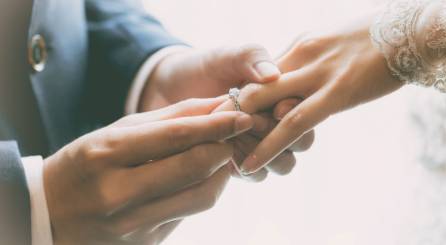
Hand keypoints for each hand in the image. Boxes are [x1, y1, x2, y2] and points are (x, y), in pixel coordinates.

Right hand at [43, 98, 252, 244]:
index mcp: (105, 155)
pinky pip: (189, 213)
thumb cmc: (85, 164)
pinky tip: (202, 176)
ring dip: (221, 171)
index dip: (215, 125)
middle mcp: (118, 193)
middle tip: (235, 133)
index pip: (175, 137)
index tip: (241, 115)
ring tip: (220, 154)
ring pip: (200, 197)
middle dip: (224, 146)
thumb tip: (217, 106)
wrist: (50, 215)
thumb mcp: (116, 133)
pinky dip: (205, 190)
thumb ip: (168, 119)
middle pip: (193, 168)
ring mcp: (131, 225)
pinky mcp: (145, 243)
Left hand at [140, 45, 313, 179]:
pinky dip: (246, 167)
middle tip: (249, 123)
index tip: (277, 108)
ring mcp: (261, 146)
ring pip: (284, 164)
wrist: (169, 89)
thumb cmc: (204, 67)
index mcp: (283, 94)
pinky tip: (224, 151)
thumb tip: (273, 74)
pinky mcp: (241, 163)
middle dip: (280, 135)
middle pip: (302, 142)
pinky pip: (257, 176)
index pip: (305, 109)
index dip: (295, 112)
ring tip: (233, 137)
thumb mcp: (227, 55)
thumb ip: (250, 58)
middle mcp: (277, 123)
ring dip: (264, 154)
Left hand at [215, 17, 402, 173]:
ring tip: (224, 157)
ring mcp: (317, 74)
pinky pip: (294, 123)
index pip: (259, 74)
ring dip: (242, 133)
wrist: (413, 28)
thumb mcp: (333, 42)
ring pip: (266, 106)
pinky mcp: (336, 93)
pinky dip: (268, 146)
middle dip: (229, 113)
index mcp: (299, 45)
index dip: (239, 97)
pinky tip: (250, 165)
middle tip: (211, 137)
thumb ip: (310, 60)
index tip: (222, 117)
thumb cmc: (376, 37)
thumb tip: (297, 80)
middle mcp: (300, 56)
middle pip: (253, 88)